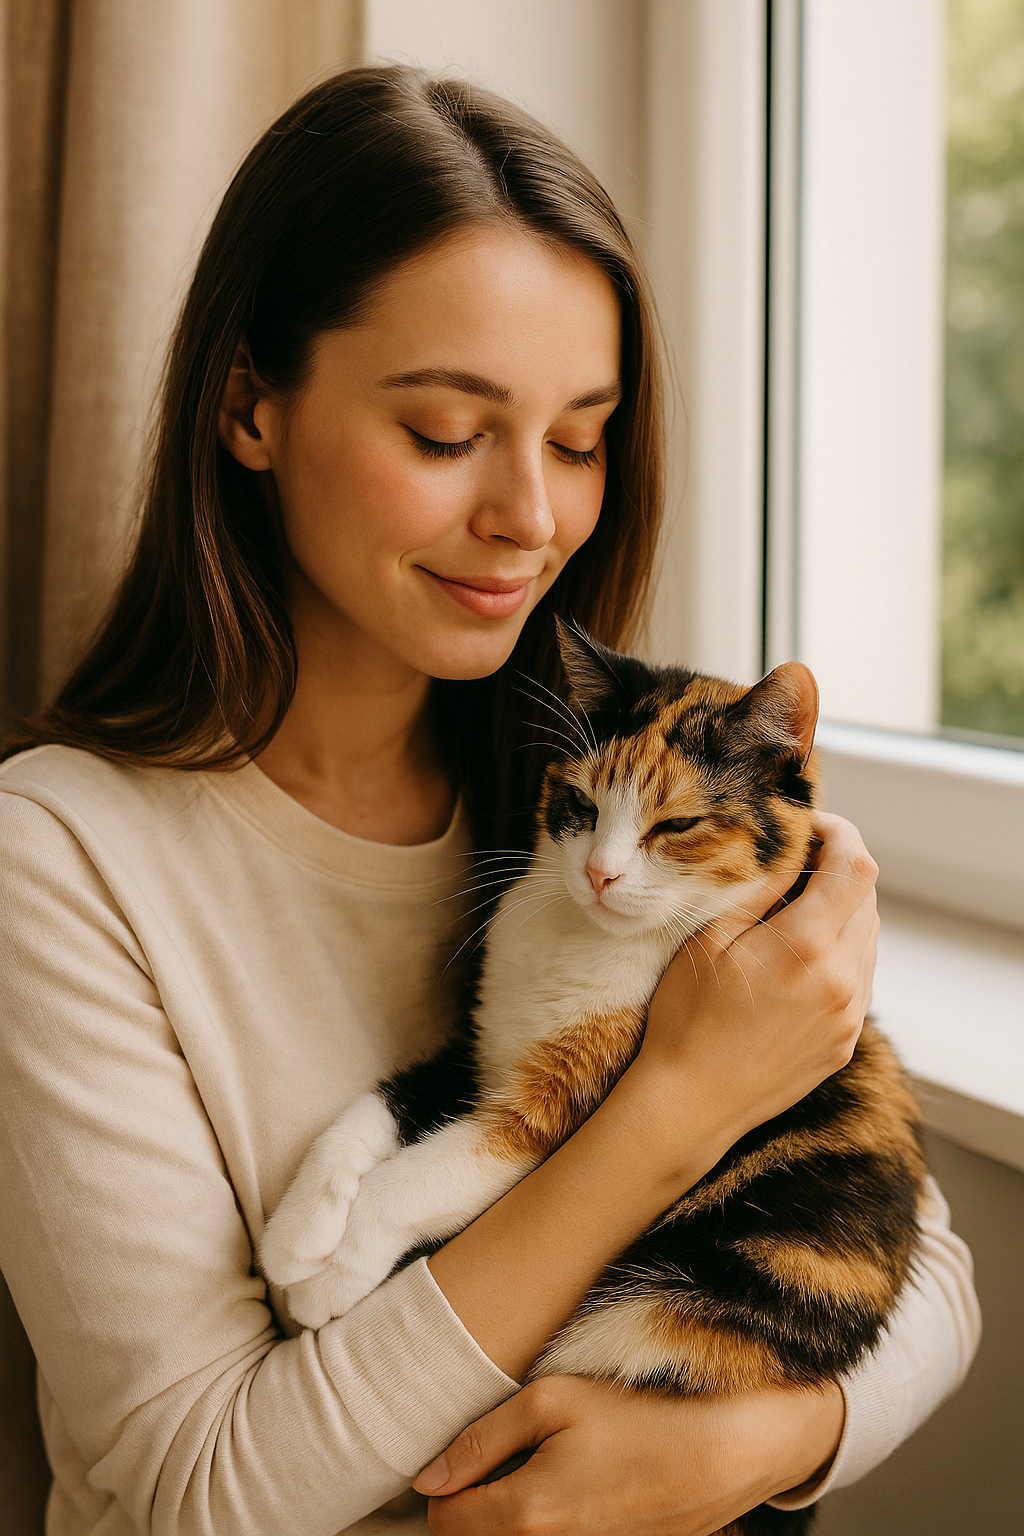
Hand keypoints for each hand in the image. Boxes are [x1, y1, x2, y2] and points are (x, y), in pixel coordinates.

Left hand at [414, 1375, 845, 1534]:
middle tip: (503, 1458)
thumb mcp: (552, 1399)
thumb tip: (428, 1478)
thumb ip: (481, 1438)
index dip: (445, 1482)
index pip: (443, 1520)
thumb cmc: (640, 1414)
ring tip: (543, 1470)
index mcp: (525, 1515)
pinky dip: (552, 1522)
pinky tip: (578, 1489)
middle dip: (476, 1504)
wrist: (724, 1451)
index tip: (466, 1453)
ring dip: (512, 1515)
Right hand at [637, 812, 878, 1157]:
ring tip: (790, 914)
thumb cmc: (686, 1017)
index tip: (808, 827)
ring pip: (867, 938)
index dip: (840, 834)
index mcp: (808, 947)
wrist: (691, 1104)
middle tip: (791, 866)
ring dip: (840, 912)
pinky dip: (838, 952)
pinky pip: (859, 978)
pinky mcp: (846, 1040)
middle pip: (867, 898)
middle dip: (836, 870)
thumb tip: (789, 848)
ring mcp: (850, 1015)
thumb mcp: (708, 938)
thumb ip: (759, 888)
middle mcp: (843, 980)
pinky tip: (795, 959)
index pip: (856, 866)